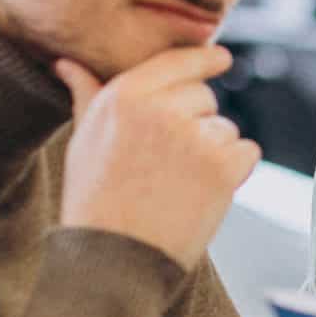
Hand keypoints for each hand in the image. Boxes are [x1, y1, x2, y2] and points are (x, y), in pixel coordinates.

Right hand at [55, 46, 258, 269]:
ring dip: (214, 152)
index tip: (222, 57)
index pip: (177, 62)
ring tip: (178, 185)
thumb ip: (88, 96)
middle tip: (168, 164)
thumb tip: (68, 64)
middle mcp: (159, 108)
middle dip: (197, 123)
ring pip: (226, 128)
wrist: (114, 259)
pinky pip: (247, 152)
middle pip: (205, 96)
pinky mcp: (222, 165)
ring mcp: (193, 136)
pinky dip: (235, 172)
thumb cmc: (95, 201)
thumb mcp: (84, 141)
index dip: (204, 59)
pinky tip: (202, 194)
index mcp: (124, 96)